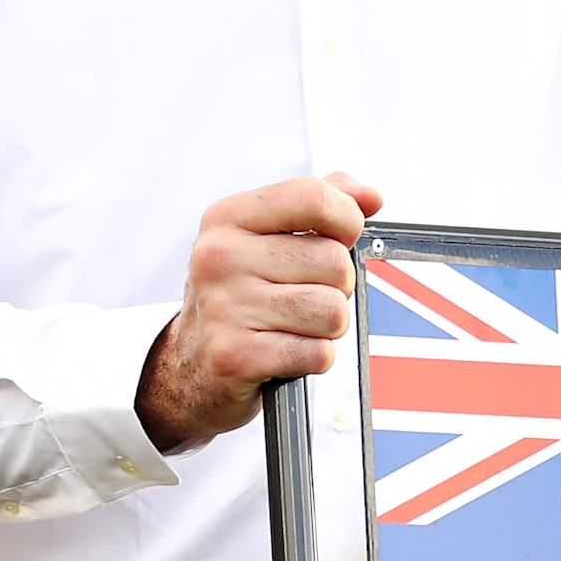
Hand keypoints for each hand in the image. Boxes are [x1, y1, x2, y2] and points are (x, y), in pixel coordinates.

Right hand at [135, 173, 385, 453]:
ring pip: (333, 311)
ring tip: (293, 325)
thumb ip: (316, 207)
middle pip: (334, 262)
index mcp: (228, 218)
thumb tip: (371, 197)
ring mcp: (224, 307)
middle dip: (335, 286)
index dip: (347, 219)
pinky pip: (318, 353)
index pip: (313, 196)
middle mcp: (220, 257)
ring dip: (326, 326)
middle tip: (301, 295)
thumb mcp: (264, 238)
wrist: (190, 363)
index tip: (342, 239)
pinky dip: (313, 358)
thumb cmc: (240, 294)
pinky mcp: (235, 356)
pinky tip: (285, 352)